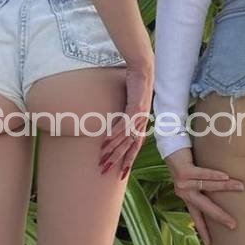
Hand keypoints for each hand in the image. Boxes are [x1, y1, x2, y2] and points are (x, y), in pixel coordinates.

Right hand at [99, 60, 152, 179]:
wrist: (143, 69)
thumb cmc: (136, 85)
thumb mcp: (131, 103)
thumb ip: (126, 115)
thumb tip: (118, 123)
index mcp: (141, 124)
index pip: (135, 147)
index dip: (128, 161)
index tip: (120, 174)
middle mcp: (141, 123)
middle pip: (129, 147)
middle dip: (117, 161)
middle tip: (105, 171)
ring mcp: (139, 116)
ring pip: (125, 138)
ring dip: (112, 150)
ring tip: (102, 159)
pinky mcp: (135, 107)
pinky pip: (124, 124)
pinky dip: (115, 134)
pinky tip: (106, 141)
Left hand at [166, 148, 244, 244]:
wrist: (170, 146)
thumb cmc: (187, 161)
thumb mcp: (195, 177)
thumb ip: (206, 185)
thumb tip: (227, 187)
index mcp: (186, 196)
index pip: (197, 216)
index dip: (204, 230)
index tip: (210, 244)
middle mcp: (184, 192)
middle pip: (204, 208)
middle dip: (219, 217)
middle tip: (233, 225)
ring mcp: (183, 182)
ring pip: (208, 187)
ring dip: (226, 186)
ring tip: (241, 186)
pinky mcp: (183, 171)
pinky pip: (202, 174)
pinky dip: (215, 175)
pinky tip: (226, 176)